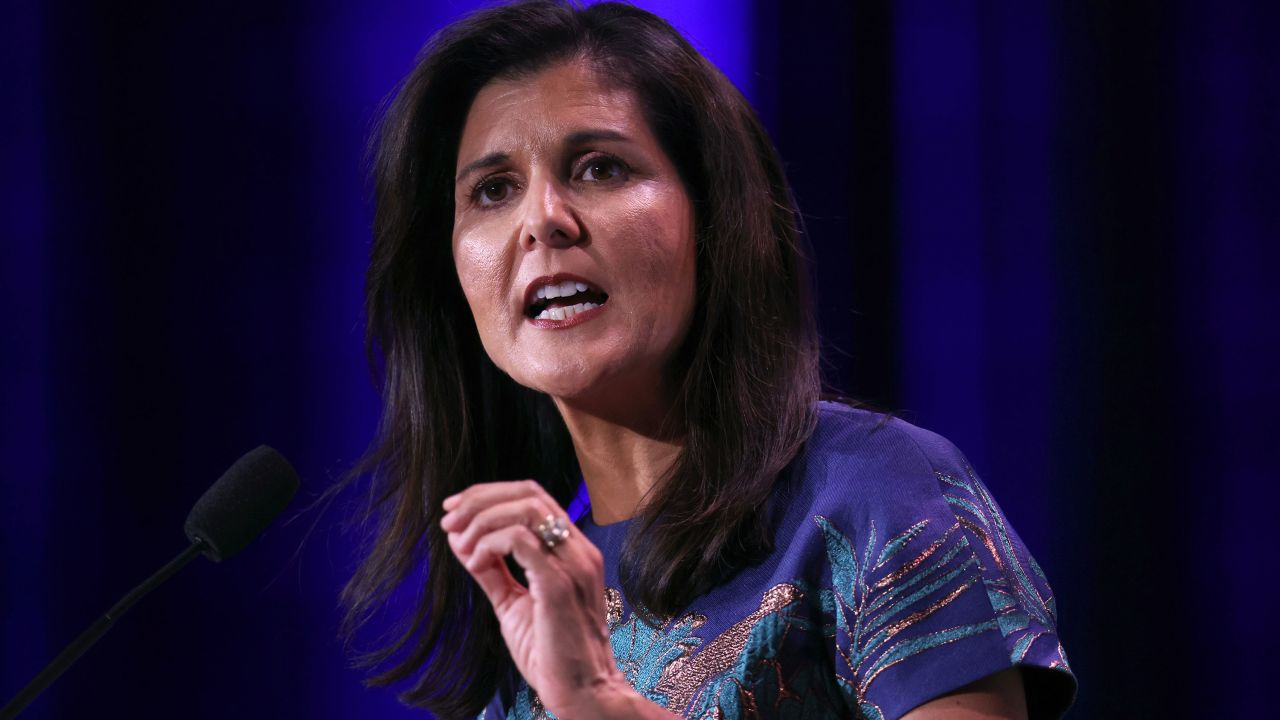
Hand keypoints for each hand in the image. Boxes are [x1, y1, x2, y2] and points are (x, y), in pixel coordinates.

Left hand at [441, 480, 638, 717]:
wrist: (581, 692)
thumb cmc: (552, 654)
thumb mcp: (512, 603)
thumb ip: (491, 570)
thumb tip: (459, 538)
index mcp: (572, 550)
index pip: (533, 496)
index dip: (489, 494)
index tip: (454, 510)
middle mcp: (578, 549)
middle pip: (528, 493)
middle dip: (480, 499)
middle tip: (448, 520)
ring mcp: (573, 564)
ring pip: (525, 509)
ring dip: (482, 520)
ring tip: (460, 544)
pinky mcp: (559, 583)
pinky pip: (520, 541)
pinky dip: (489, 544)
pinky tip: (476, 562)